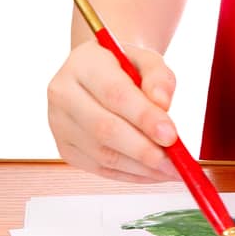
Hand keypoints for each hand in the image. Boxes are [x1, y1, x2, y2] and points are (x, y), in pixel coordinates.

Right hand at [47, 40, 180, 182]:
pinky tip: (154, 173)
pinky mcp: (65, 148)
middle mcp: (63, 93)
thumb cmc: (126, 66)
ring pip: (102, 154)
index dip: (144, 117)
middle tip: (174, 162)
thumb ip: (159, 77)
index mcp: (83, 63)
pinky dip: (131, 175)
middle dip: (143, 149)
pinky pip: (100, 169)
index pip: (114, 94)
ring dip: (140, 168)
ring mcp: (59, 124)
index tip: (171, 135)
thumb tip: (163, 104)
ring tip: (171, 171)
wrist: (100, 74)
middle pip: (104, 129)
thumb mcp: (147, 60)